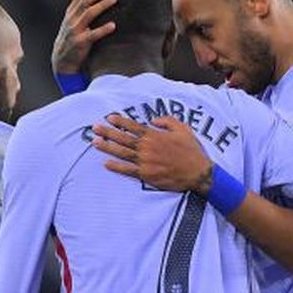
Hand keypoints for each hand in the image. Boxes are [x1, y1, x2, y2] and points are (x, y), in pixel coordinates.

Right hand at [52, 0, 116, 74]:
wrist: (62, 60)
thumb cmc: (73, 38)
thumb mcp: (74, 22)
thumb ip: (83, 11)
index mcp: (71, 12)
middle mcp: (71, 18)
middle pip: (86, 0)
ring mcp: (75, 30)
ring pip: (89, 14)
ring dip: (102, 4)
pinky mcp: (80, 43)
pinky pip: (93, 35)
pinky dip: (103, 29)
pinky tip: (113, 25)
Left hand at [91, 114, 212, 193]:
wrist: (197, 173)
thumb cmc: (191, 150)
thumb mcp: (183, 129)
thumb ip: (167, 121)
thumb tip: (153, 120)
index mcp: (154, 136)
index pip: (133, 127)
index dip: (120, 122)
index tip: (109, 117)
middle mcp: (147, 148)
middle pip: (123, 138)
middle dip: (107, 132)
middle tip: (94, 127)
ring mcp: (145, 162)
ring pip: (122, 153)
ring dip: (107, 147)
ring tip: (95, 142)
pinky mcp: (146, 175)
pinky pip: (128, 170)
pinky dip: (116, 167)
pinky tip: (106, 163)